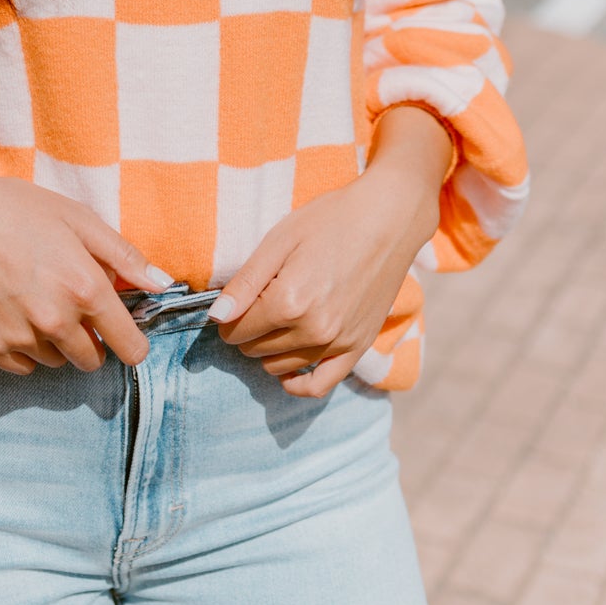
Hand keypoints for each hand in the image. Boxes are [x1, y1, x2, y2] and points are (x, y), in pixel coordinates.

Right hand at [0, 142, 171, 374]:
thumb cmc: (15, 209)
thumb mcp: (77, 218)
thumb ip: (123, 256)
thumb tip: (162, 284)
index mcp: (86, 288)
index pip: (130, 347)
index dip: (133, 342)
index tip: (125, 333)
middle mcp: (57, 321)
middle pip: (93, 360)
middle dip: (91, 339)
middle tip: (70, 303)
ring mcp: (21, 338)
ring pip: (57, 361)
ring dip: (56, 342)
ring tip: (35, 299)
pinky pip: (24, 366)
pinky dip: (25, 348)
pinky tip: (13, 312)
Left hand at [207, 106, 450, 397]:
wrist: (388, 219)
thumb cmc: (330, 220)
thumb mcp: (279, 239)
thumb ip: (246, 282)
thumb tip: (217, 317)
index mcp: (289, 301)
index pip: (236, 331)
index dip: (228, 317)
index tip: (236, 301)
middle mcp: (313, 329)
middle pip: (255, 350)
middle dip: (248, 330)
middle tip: (260, 303)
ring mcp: (338, 342)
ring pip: (280, 367)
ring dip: (268, 350)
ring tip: (277, 320)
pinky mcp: (358, 347)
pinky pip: (319, 386)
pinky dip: (298, 384)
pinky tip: (288, 370)